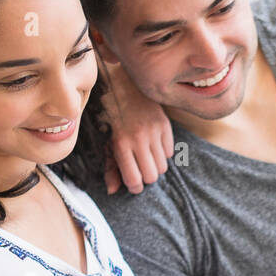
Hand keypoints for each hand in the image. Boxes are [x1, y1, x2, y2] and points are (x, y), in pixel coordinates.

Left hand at [97, 60, 172, 195]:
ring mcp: (154, 130)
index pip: (135, 179)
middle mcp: (139, 138)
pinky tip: (153, 145)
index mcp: (121, 143)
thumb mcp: (104, 141)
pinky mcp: (165, 124)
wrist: (120, 84)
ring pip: (164, 166)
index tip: (132, 183)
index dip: (134, 186)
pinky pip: (170, 152)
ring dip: (155, 166)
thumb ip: (110, 167)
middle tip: (140, 170)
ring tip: (145, 157)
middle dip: (146, 178)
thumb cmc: (108, 116)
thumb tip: (113, 191)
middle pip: (153, 176)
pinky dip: (163, 153)